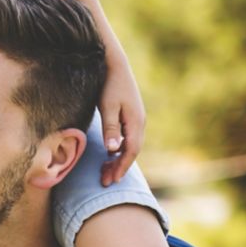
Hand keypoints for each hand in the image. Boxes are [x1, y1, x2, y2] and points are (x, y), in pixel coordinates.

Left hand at [98, 55, 145, 185]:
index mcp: (136, 122)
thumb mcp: (107, 107)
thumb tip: (113, 150)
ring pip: (130, 145)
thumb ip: (110, 128)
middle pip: (132, 151)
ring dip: (118, 160)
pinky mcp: (130, 115)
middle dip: (119, 168)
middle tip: (106, 182)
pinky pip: (128, 138)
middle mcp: (139, 122)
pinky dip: (119, 149)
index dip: (121, 167)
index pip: (131, 151)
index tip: (111, 179)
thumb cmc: (109, 85)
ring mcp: (136, 119)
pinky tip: (109, 154)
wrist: (114, 65)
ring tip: (105, 171)